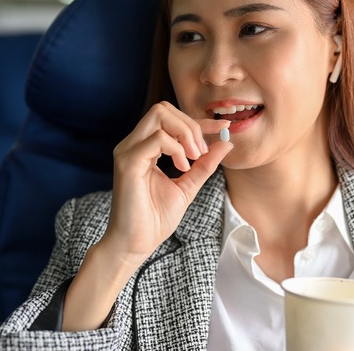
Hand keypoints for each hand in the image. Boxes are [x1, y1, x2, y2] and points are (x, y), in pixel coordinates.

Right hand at [102, 101, 231, 265]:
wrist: (135, 244)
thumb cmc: (154, 219)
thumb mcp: (187, 187)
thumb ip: (204, 165)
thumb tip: (225, 143)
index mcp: (144, 148)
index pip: (171, 119)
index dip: (200, 121)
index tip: (224, 127)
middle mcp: (132, 144)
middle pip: (163, 108)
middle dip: (190, 124)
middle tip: (201, 152)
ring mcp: (127, 151)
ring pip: (159, 115)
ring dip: (185, 133)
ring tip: (194, 158)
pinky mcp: (127, 163)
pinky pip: (156, 138)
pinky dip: (176, 149)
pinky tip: (182, 168)